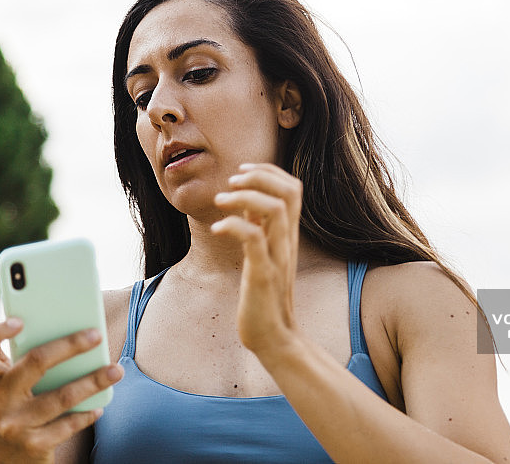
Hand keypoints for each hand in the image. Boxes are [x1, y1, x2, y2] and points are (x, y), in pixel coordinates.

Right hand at [0, 315, 122, 463]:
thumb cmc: (12, 413)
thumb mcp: (1, 388)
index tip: (20, 320)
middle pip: (35, 363)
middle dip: (69, 346)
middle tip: (96, 334)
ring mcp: (15, 424)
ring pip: (61, 396)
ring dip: (92, 381)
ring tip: (115, 371)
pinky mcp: (34, 445)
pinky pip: (68, 425)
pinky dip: (86, 414)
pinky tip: (99, 406)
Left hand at [211, 163, 302, 354]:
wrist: (275, 337)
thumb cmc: (265, 297)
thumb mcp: (264, 255)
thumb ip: (261, 228)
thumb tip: (248, 203)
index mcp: (288, 235)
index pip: (292, 188)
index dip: (268, 172)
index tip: (242, 172)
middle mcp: (287, 241)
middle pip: (290, 191)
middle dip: (260, 176)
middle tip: (233, 181)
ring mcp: (278, 257)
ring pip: (275, 209)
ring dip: (244, 197)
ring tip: (221, 201)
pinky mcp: (264, 274)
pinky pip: (254, 239)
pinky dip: (233, 226)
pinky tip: (216, 229)